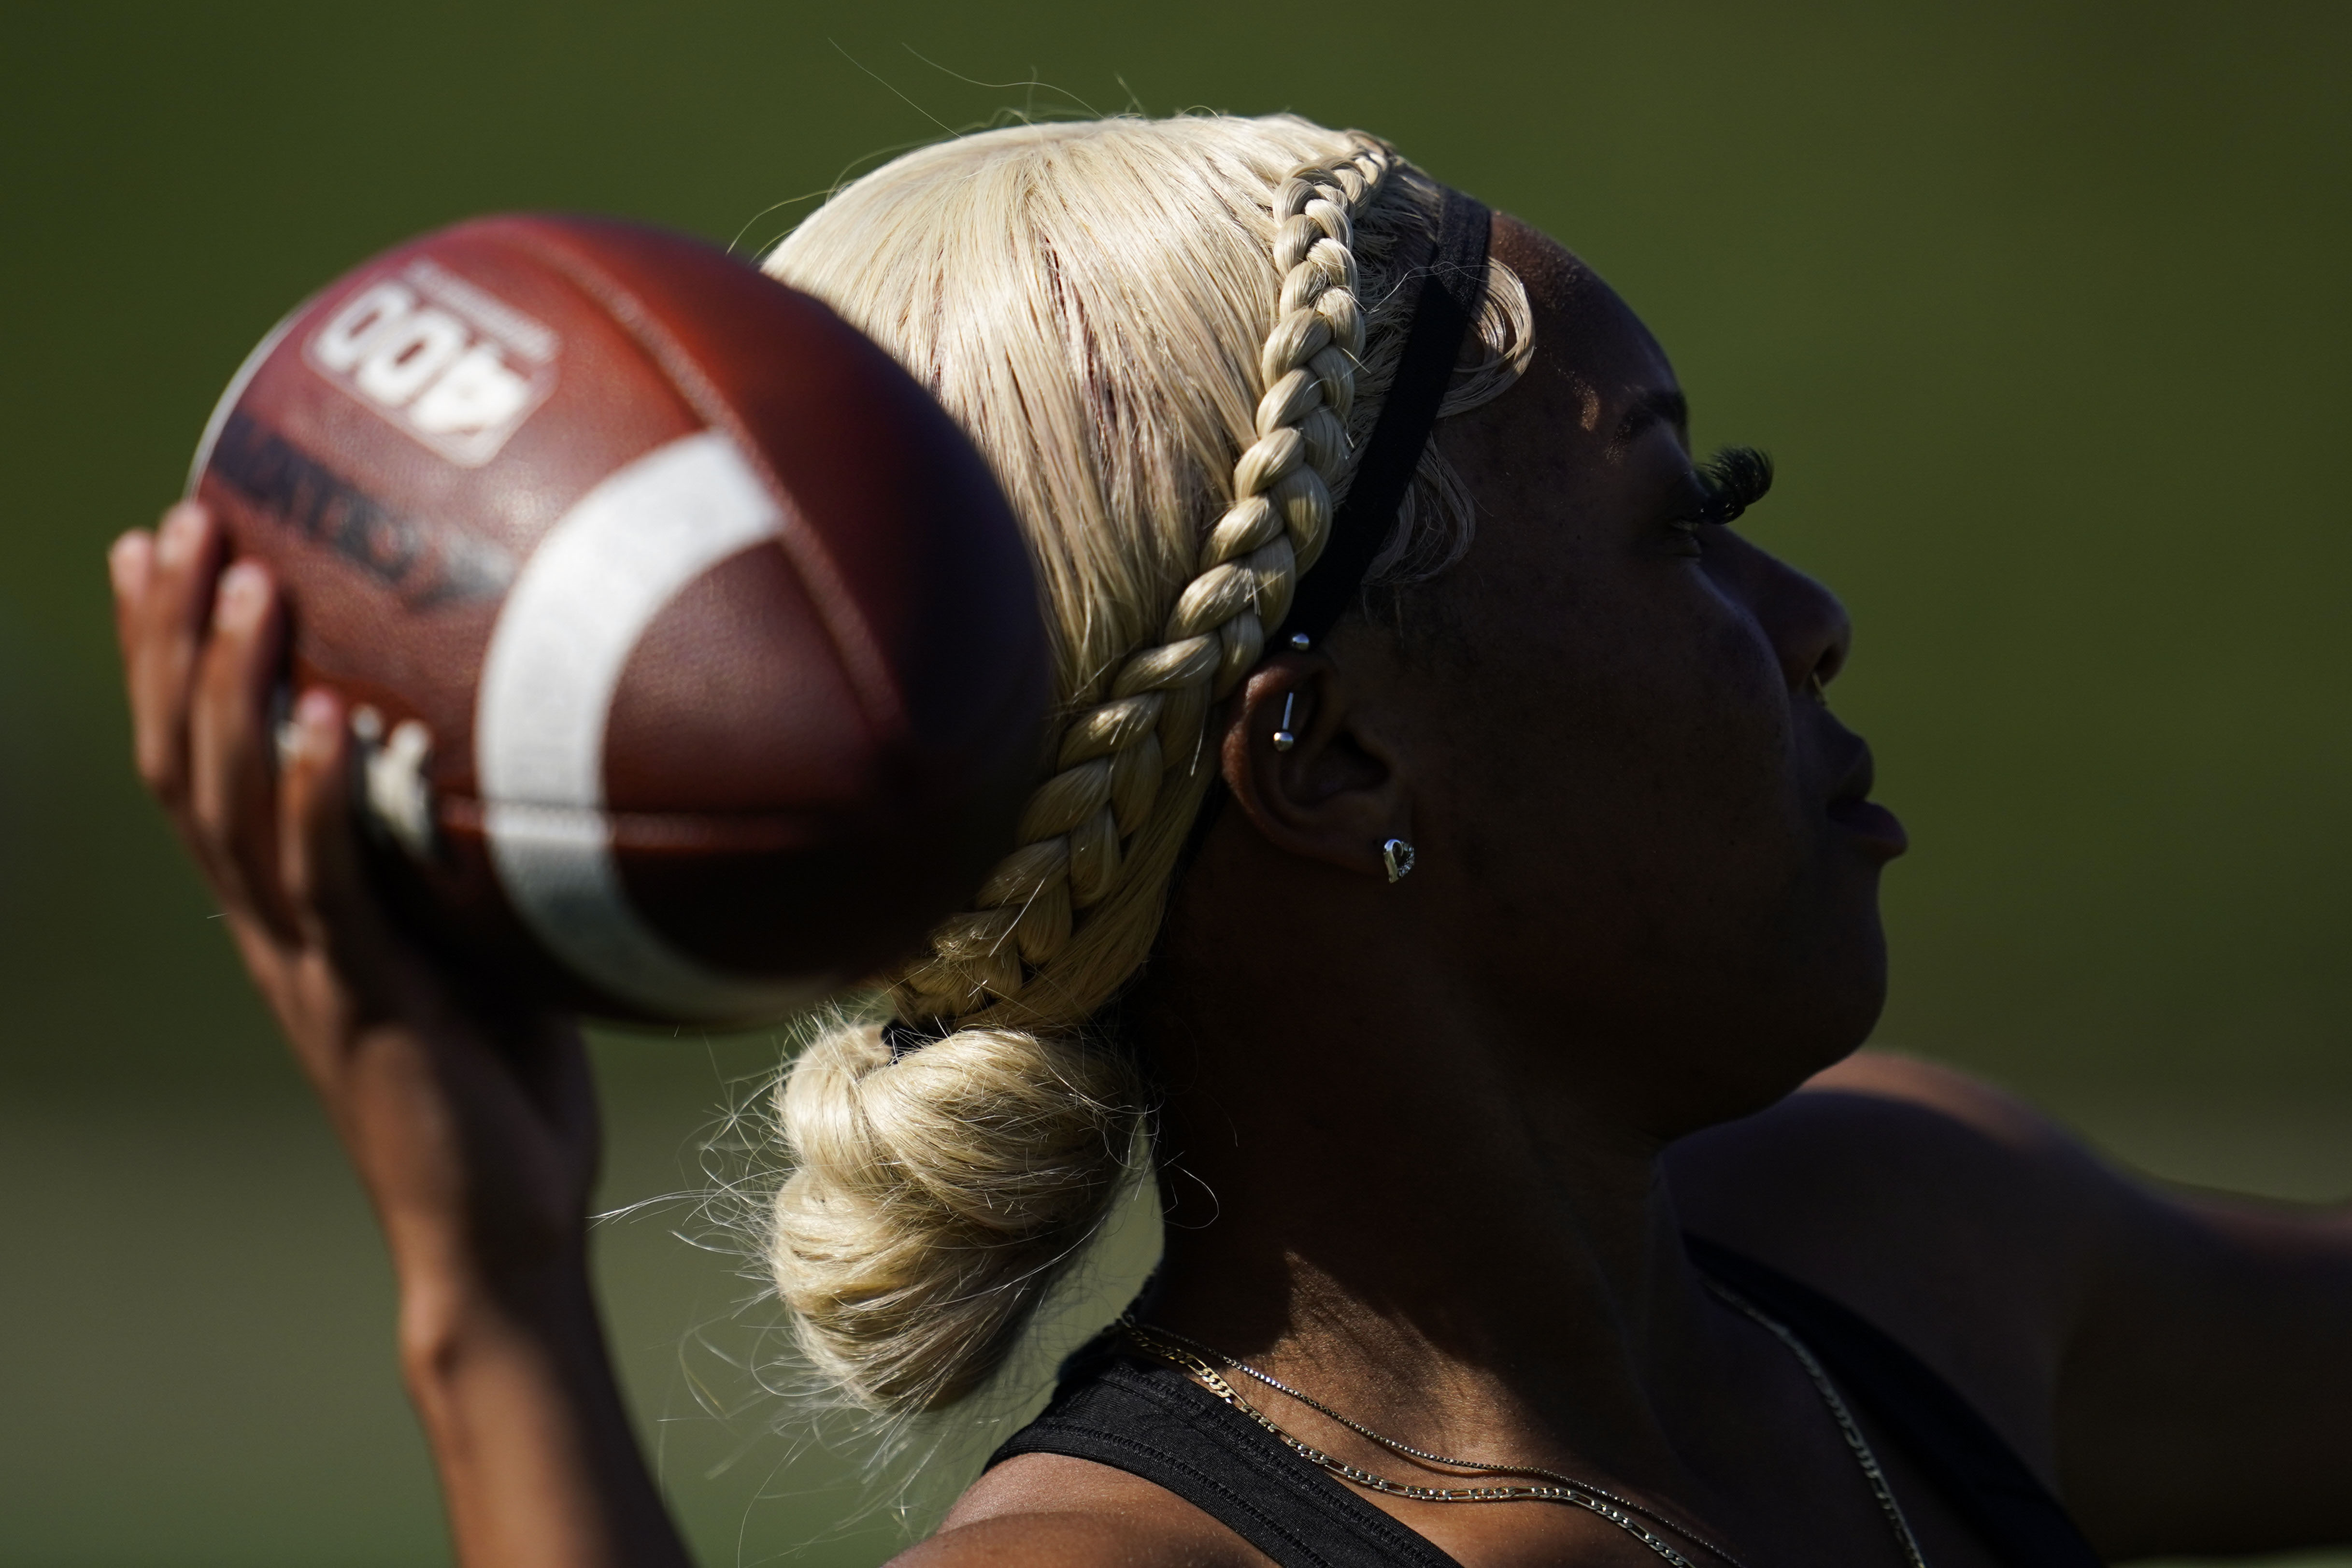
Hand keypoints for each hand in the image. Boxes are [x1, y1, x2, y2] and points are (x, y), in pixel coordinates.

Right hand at [111, 501, 689, 1566]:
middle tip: (180, 519)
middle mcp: (273, 924)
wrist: (500, 1226)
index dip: (167, 652)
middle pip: (185, 758)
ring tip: (246, 577)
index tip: (165, 539)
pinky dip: (320, 803)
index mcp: (289, 906)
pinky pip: (325, 889)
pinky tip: (329, 725)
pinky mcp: (363, 1003)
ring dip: (234, 689)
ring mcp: (308, 963)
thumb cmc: (503, 1081)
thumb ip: (469, 850)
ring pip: (231, 806)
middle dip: (174, 637)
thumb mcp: (481, 936)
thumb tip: (529, 743)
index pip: (197, 757)